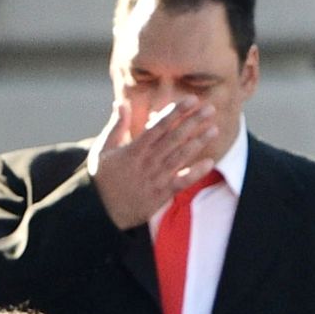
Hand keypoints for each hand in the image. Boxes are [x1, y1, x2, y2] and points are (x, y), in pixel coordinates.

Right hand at [88, 96, 226, 232]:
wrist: (100, 213)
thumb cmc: (102, 179)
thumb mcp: (102, 150)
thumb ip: (116, 126)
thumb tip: (120, 103)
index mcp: (134, 149)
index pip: (159, 125)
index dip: (176, 111)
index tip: (191, 100)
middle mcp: (147, 161)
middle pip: (174, 137)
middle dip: (193, 122)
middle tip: (210, 109)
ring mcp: (155, 178)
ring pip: (180, 156)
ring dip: (198, 142)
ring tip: (214, 129)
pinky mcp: (161, 195)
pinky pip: (181, 182)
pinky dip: (195, 173)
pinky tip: (209, 162)